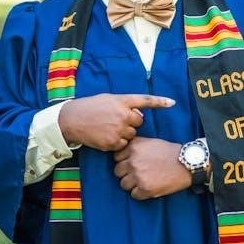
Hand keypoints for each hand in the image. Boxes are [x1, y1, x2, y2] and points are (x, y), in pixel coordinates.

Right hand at [58, 93, 174, 151]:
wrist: (71, 119)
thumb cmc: (90, 107)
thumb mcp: (108, 99)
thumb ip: (124, 104)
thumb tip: (139, 114)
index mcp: (122, 100)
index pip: (145, 100)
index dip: (160, 102)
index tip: (172, 103)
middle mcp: (122, 114)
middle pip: (139, 121)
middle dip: (131, 122)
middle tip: (116, 120)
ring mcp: (118, 129)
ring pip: (132, 134)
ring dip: (124, 133)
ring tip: (108, 128)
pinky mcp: (113, 142)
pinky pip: (123, 144)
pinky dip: (117, 143)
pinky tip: (105, 136)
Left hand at [113, 136, 191, 199]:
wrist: (186, 164)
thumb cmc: (170, 152)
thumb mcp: (150, 142)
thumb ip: (135, 147)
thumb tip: (121, 155)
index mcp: (134, 147)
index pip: (116, 156)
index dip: (124, 161)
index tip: (132, 163)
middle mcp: (133, 160)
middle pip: (118, 171)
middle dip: (126, 173)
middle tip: (138, 174)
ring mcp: (138, 175)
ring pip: (124, 184)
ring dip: (132, 185)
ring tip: (144, 181)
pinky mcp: (145, 189)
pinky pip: (134, 195)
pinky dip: (140, 193)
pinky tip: (149, 188)